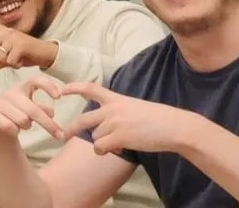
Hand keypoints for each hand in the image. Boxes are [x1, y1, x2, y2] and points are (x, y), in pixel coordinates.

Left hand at [0, 16, 59, 70]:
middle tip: (6, 57)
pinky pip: (9, 60)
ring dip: (7, 62)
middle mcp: (7, 32)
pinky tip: (21, 61)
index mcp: (2, 32)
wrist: (48, 53)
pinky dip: (15, 65)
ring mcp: (14, 38)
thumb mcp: (9, 58)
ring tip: (16, 58)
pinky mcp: (22, 45)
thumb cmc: (28, 54)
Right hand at [0, 75, 66, 139]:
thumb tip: (51, 112)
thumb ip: (40, 109)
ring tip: (22, 126)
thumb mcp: (28, 109)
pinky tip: (13, 130)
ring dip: (26, 126)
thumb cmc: (13, 114)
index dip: (48, 86)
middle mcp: (9, 93)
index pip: (35, 80)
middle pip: (33, 110)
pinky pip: (10, 126)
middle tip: (60, 135)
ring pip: (23, 120)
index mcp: (21, 88)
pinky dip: (14, 131)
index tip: (59, 97)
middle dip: (49, 124)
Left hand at [62, 82, 201, 155]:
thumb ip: (118, 112)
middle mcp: (112, 109)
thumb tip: (104, 126)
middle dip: (71, 129)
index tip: (62, 90)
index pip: (91, 89)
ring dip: (102, 143)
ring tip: (117, 144)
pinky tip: (116, 150)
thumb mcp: (136, 107)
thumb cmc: (160, 119)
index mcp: (118, 99)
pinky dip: (104, 151)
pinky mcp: (119, 136)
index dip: (75, 88)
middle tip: (63, 135)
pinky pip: (100, 147)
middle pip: (83, 119)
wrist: (175, 127)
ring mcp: (115, 123)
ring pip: (95, 136)